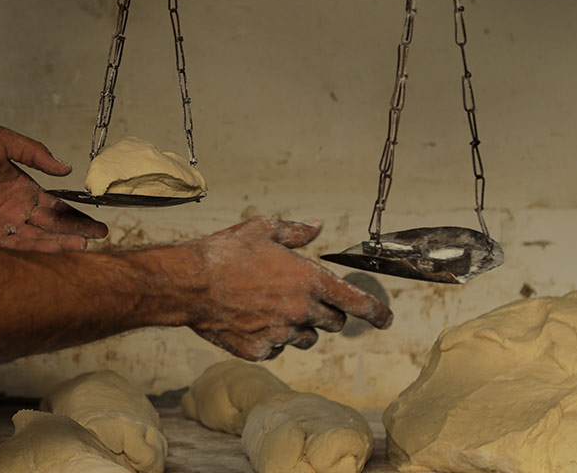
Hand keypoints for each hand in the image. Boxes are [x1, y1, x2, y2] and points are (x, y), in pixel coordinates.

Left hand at [0, 127, 107, 251]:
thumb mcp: (4, 141)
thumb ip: (35, 153)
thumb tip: (65, 169)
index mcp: (21, 189)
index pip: (55, 206)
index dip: (75, 215)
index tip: (95, 223)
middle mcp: (15, 210)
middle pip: (52, 225)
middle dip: (75, 232)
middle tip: (98, 238)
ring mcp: (2, 226)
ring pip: (38, 238)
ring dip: (60, 242)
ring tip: (82, 246)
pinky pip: (16, 246)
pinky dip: (37, 249)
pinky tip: (56, 250)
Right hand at [189, 217, 392, 360]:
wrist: (189, 284)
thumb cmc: (225, 253)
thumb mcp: (262, 229)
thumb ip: (296, 230)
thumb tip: (317, 225)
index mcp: (308, 280)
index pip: (357, 303)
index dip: (377, 313)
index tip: (386, 319)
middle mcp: (301, 310)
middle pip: (334, 323)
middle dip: (328, 314)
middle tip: (306, 302)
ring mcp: (281, 334)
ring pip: (306, 339)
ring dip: (299, 327)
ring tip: (272, 309)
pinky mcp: (259, 351)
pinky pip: (276, 349)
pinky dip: (271, 339)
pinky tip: (251, 321)